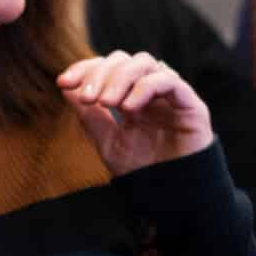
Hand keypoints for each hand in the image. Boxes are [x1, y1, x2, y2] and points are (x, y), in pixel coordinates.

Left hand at [58, 50, 213, 175]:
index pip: (108, 67)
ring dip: (120, 78)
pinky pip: (169, 81)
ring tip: (106, 103)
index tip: (63, 82)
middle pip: (124, 60)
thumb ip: (89, 116)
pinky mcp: (192, 105)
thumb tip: (66, 87)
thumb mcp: (107, 141)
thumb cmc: (141, 171)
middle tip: (89, 99)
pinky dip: (144, 87)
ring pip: (144, 63)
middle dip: (100, 74)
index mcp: (131, 97)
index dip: (85, 69)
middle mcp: (151, 92)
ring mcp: (171, 96)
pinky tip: (129, 108)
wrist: (170, 195)